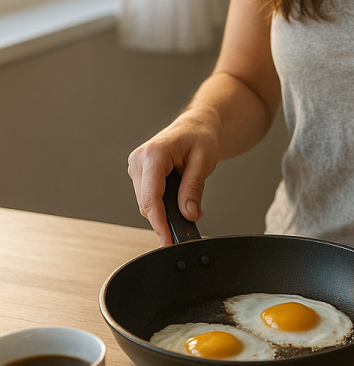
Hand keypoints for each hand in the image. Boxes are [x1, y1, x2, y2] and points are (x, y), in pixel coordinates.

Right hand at [127, 110, 220, 245]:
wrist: (196, 126)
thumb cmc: (200, 137)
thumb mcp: (204, 161)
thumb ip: (194, 189)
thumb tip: (188, 214)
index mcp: (154, 154)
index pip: (151, 197)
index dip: (159, 222)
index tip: (167, 239)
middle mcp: (139, 160)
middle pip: (147, 203)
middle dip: (166, 217)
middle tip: (190, 221)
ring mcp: (136, 167)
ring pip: (146, 203)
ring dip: (165, 209)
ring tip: (187, 200)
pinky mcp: (139, 173)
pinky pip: (148, 197)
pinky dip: (163, 203)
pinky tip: (177, 197)